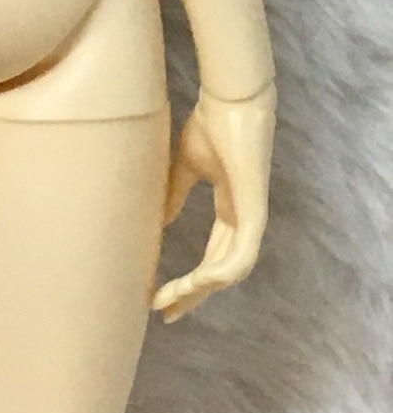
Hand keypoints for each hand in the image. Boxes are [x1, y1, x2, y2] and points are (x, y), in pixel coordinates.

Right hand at [153, 80, 275, 322]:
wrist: (229, 99)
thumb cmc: (212, 123)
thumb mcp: (185, 166)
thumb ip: (174, 196)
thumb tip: (158, 223)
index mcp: (231, 207)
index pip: (213, 255)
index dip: (191, 279)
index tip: (162, 297)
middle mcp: (244, 217)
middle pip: (221, 270)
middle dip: (194, 295)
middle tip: (167, 314)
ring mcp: (252, 215)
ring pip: (231, 269)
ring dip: (202, 289)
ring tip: (173, 299)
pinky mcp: (255, 210)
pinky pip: (242, 254)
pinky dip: (221, 273)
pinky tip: (199, 283)